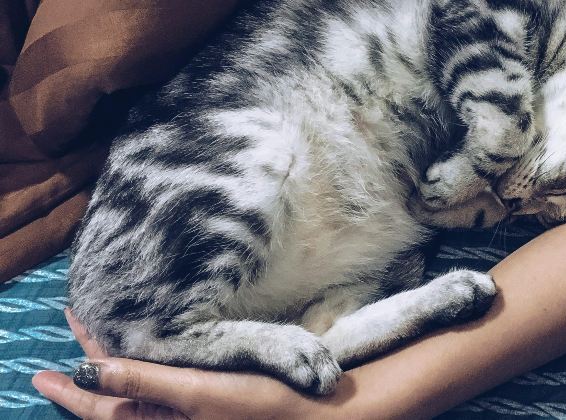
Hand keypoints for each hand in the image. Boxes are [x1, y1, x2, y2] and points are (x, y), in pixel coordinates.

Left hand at [32, 309, 334, 419]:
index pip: (100, 406)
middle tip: (73, 329)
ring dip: (114, 365)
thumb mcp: (196, 392)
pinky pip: (160, 385)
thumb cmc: (258, 404)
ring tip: (96, 343)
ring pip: (136, 389)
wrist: (311, 413)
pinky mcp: (202, 401)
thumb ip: (142, 382)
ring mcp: (184, 411)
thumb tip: (88, 372)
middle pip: (114, 396)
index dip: (69, 387)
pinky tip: (145, 354)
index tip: (40, 370)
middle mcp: (166, 419)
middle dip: (89, 368)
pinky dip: (143, 367)